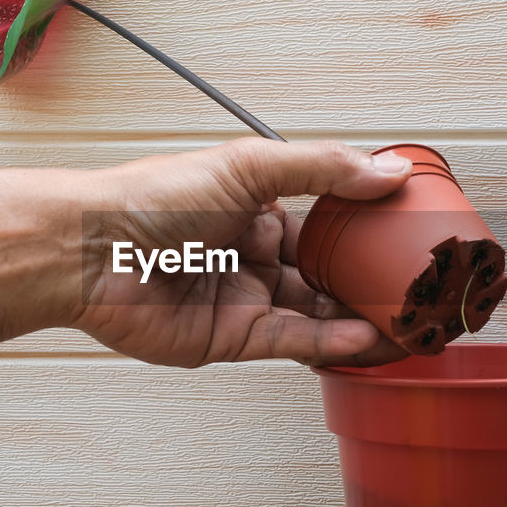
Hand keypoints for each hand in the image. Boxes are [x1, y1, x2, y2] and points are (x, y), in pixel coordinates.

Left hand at [71, 138, 412, 367]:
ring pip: (315, 312)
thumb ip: (321, 168)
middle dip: (367, 284)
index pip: (323, 221)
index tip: (407, 236)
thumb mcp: (247, 165)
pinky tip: (365, 337)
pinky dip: (331, 341)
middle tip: (415, 290)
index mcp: (253, 207)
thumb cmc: (151, 197)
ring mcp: (242, 298)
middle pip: (323, 273)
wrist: (92, 250)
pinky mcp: (230, 338)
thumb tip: (387, 171)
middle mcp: (250, 253)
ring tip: (407, 322)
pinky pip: (292, 341)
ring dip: (359, 319)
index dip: (362, 231)